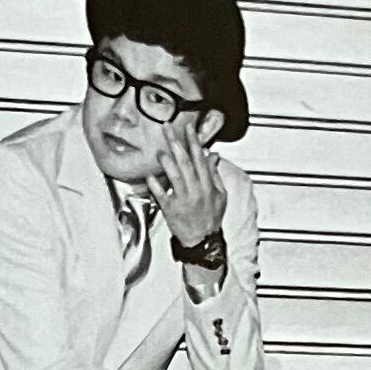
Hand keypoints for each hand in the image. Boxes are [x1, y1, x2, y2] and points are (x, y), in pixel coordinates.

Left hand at [149, 116, 229, 254]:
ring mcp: (183, 200)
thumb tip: (212, 155)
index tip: (188, 128)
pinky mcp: (171, 210)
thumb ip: (214, 174)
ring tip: (160, 150)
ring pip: (175, 177)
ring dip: (167, 162)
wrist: (204, 241)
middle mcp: (196, 191)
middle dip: (177, 144)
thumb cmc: (211, 218)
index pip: (200, 159)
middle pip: (186, 163)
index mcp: (208, 185)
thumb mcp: (220, 195)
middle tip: (168, 129)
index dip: (194, 142)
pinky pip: (162, 196)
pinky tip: (150, 176)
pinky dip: (156, 186)